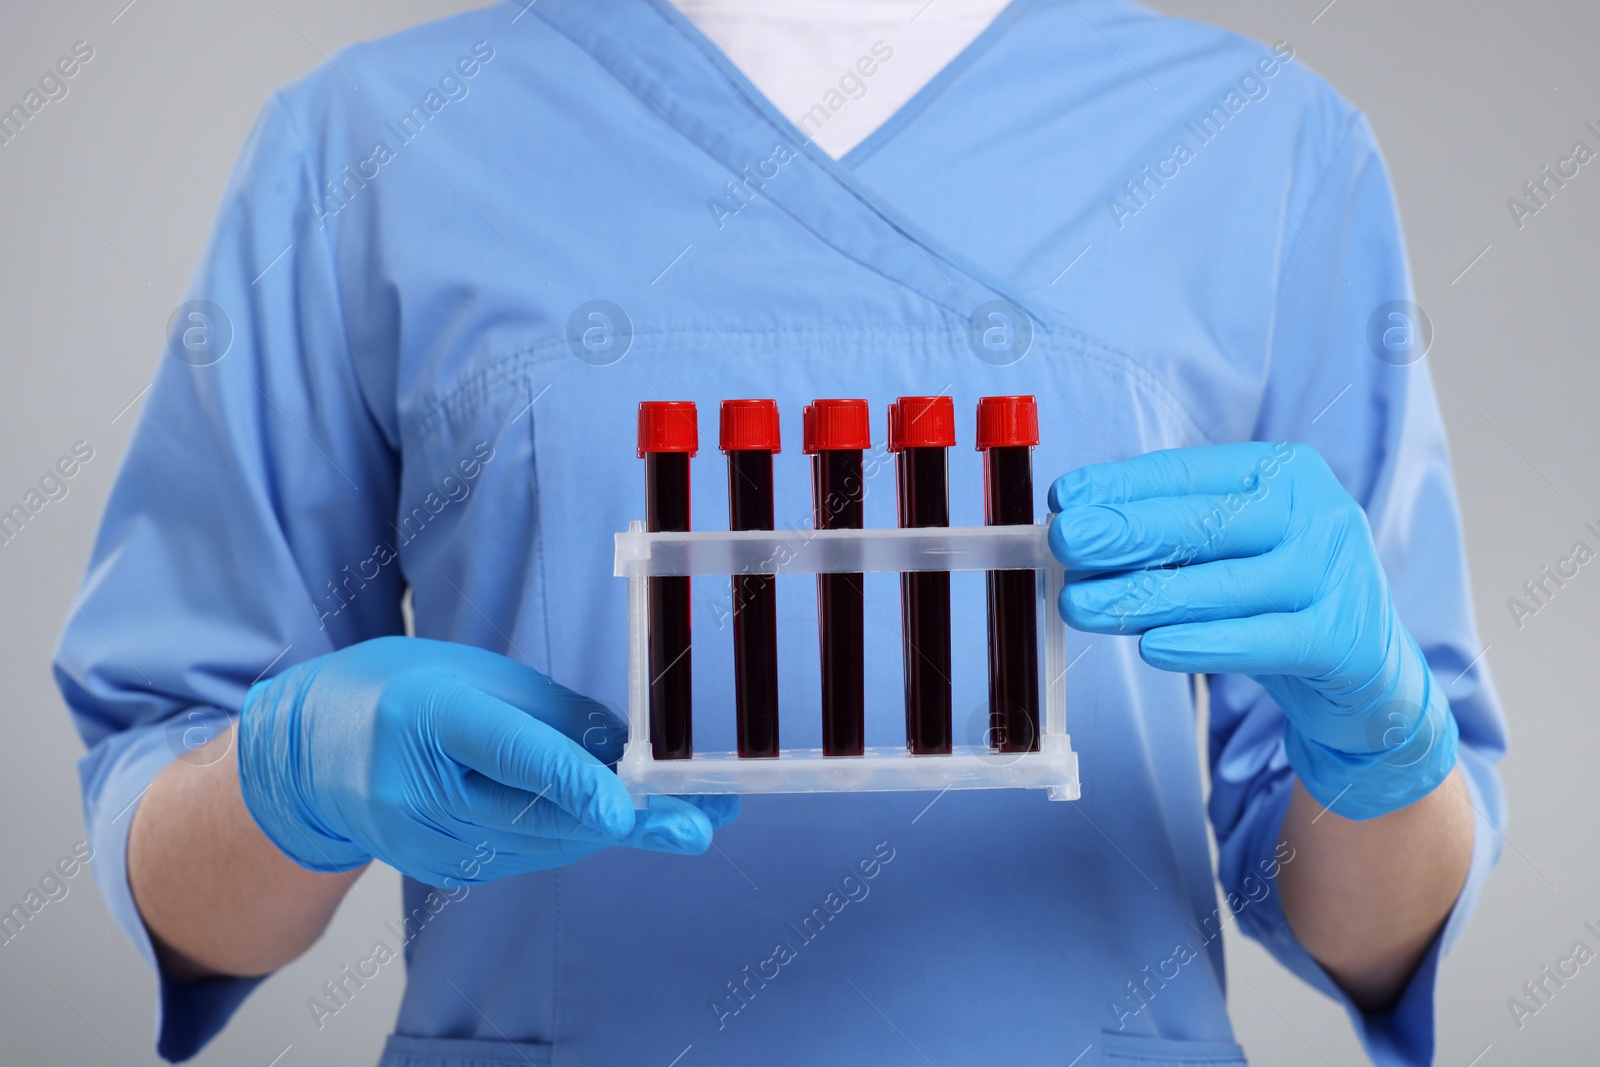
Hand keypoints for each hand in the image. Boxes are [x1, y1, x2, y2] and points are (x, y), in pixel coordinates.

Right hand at [238, 636, 735, 883]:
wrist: (313, 750)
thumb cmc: (408, 693)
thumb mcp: (482, 680)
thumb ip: (558, 718)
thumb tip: (638, 755)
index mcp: (425, 715)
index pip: (507, 753)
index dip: (570, 782)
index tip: (625, 807)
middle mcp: (416, 788)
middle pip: (534, 814)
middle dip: (626, 821)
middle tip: (699, 822)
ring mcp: (421, 840)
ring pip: (540, 843)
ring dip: (612, 831)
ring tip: (684, 819)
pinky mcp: (436, 868)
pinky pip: (523, 855)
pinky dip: (573, 836)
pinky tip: (612, 819)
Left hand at [1047, 442, 1456, 819]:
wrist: (1367, 672)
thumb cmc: (1276, 600)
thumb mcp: (1227, 553)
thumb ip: (1167, 538)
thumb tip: (1078, 532)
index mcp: (1284, 474)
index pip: (1190, 473)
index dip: (1123, 486)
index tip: (1064, 499)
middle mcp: (1318, 513)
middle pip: (1207, 522)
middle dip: (1126, 532)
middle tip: (1063, 542)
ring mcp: (1337, 575)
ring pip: (1226, 585)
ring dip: (1144, 597)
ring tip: (1080, 605)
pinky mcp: (1344, 639)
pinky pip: (1262, 641)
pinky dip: (1203, 644)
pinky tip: (1151, 648)